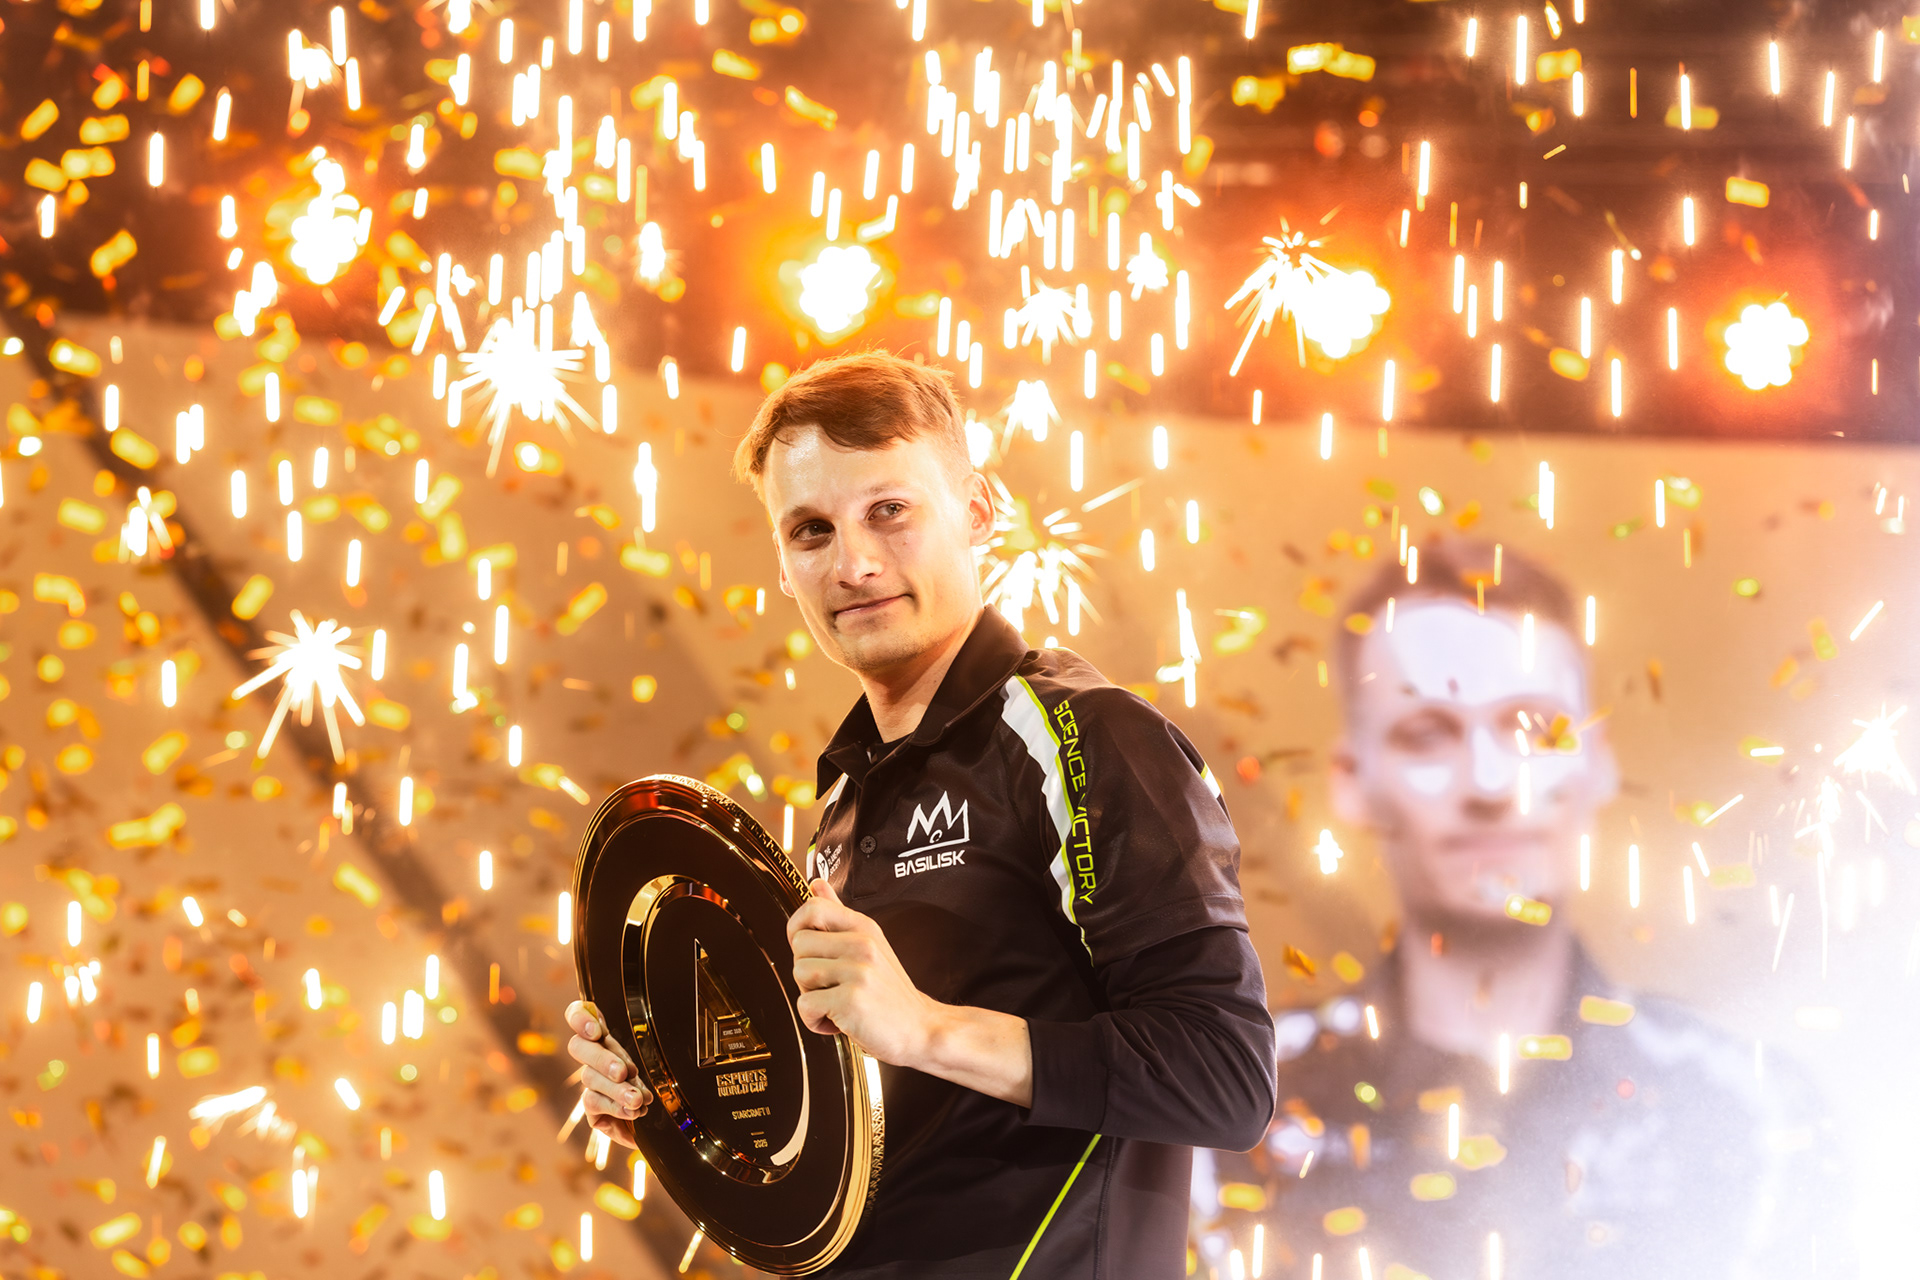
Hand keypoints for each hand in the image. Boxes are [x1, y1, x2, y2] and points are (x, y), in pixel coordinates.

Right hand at [565, 999, 650, 1148]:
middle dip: (602, 1060)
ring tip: (636, 1100)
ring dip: (615, 1090)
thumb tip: (641, 1065)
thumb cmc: (643, 1072)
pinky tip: (630, 1112)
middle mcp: (591, 1052)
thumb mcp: (650, 1053)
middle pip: (579, 1047)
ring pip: (590, 1079)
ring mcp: (589, 1079)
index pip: (577, 1013)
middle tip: (623, 1073)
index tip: (595, 1031)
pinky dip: (614, 1108)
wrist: (640, 1108)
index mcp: (601, 1033)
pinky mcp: (590, 1104)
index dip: (580, 1019)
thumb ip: (647, 1050)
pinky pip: (593, 1103)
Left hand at [787, 878, 937, 1066]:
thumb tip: (816, 884)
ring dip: (811, 997)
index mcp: (864, 928)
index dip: (798, 929)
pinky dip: (815, 1021)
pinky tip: (838, 1021)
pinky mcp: (851, 1000)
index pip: (812, 908)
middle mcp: (862, 944)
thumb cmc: (890, 993)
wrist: (920, 1029)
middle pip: (799, 944)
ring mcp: (858, 971)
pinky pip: (806, 1005)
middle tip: (831, 985)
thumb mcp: (871, 945)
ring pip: (800, 974)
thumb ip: (839, 914)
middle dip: (806, 970)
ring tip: (837, 1002)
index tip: (810, 950)